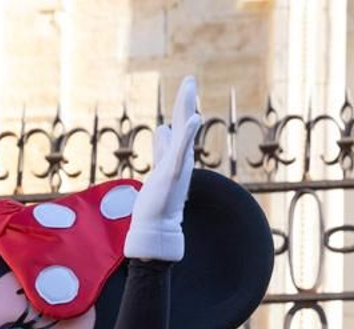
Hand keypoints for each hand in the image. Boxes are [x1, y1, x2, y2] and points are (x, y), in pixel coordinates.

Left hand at [125, 75, 201, 261]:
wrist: (158, 224)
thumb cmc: (158, 198)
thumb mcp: (160, 166)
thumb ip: (162, 147)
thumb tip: (163, 128)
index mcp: (176, 153)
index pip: (180, 124)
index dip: (183, 105)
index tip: (187, 85)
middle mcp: (180, 156)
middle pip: (183, 123)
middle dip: (185, 100)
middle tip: (189, 79)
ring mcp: (178, 163)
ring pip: (184, 132)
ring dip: (186, 110)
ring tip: (189, 88)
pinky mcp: (174, 172)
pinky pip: (182, 149)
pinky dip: (188, 134)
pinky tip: (195, 118)